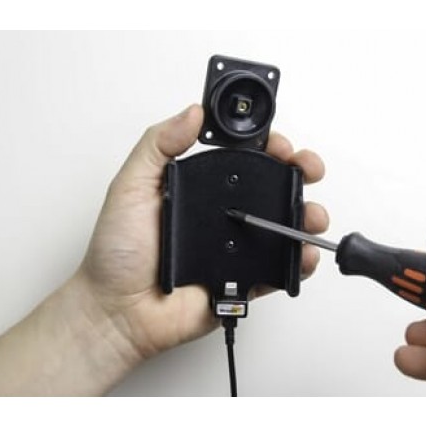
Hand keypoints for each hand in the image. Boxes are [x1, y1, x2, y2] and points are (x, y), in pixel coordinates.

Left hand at [80, 104, 328, 360]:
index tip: (279, 143)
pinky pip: (280, 269)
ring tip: (308, 214)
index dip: (267, 146)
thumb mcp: (130, 188)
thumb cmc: (117, 254)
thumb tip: (190, 113)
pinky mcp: (244, 279)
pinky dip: (298, 261)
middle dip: (298, 173)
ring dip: (306, 214)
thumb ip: (157, 146)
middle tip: (305, 169)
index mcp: (200, 188)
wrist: (118, 312)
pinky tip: (300, 253)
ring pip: (283, 225)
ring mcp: (236, 247)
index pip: (243, 158)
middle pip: (272, 187)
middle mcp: (222, 214)